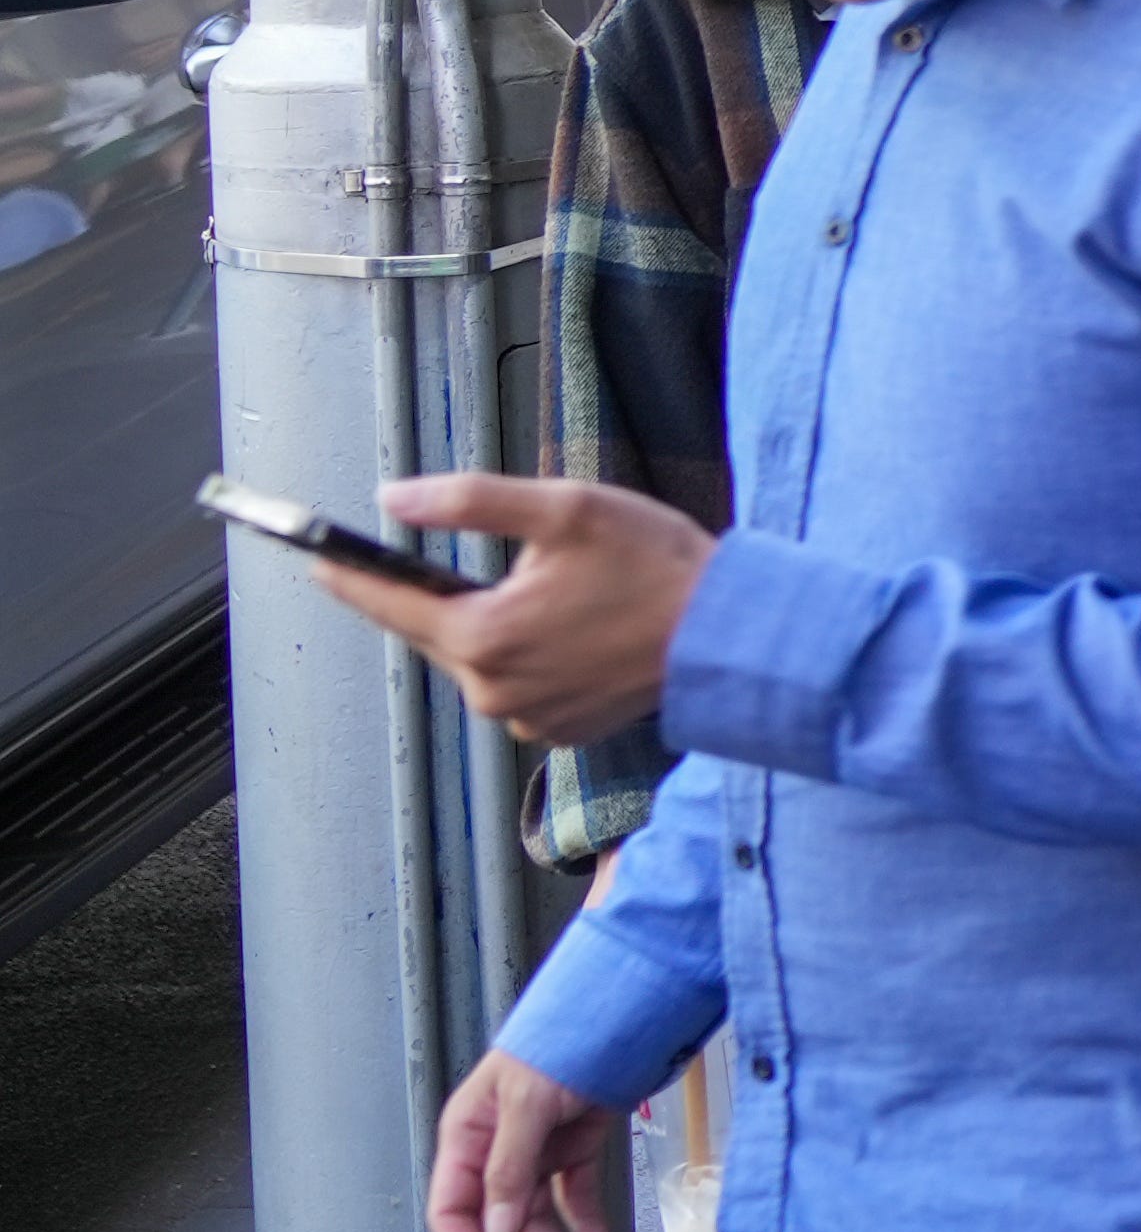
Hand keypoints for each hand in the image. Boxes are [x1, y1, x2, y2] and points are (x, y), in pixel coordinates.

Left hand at [338, 474, 711, 743]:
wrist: (731, 636)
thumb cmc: (655, 565)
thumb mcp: (565, 508)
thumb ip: (470, 501)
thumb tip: (394, 499)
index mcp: (481, 634)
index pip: (388, 602)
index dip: (350, 576)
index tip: (318, 560)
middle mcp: (490, 687)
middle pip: (440, 633)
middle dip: (460, 598)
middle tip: (523, 564)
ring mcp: (524, 717)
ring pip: (483, 662)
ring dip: (504, 629)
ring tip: (569, 598)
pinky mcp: (559, 732)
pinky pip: (521, 690)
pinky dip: (538, 661)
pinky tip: (583, 635)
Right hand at [426, 1050, 625, 1231]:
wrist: (617, 1008)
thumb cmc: (558, 1045)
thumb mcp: (526, 1103)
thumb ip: (509, 1168)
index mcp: (465, 1138)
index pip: (450, 1212)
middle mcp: (494, 1150)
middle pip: (491, 1226)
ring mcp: (535, 1151)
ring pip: (534, 1218)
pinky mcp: (574, 1146)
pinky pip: (573, 1195)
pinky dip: (585, 1222)